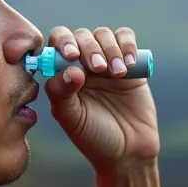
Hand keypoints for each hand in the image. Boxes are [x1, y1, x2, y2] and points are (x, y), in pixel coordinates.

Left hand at [43, 26, 158, 171]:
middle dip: (89, 48)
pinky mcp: (130, 63)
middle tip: (98, 68)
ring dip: (110, 49)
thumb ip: (62, 93)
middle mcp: (83, 64)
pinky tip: (128, 64)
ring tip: (117, 73)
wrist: (128, 151)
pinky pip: (127, 39)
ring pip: (104, 35)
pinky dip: (128, 44)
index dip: (63, 42)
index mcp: (63, 73)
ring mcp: (107, 61)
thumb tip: (71, 68)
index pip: (57, 43)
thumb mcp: (72, 119)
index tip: (71, 56)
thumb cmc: (93, 138)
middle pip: (81, 36)